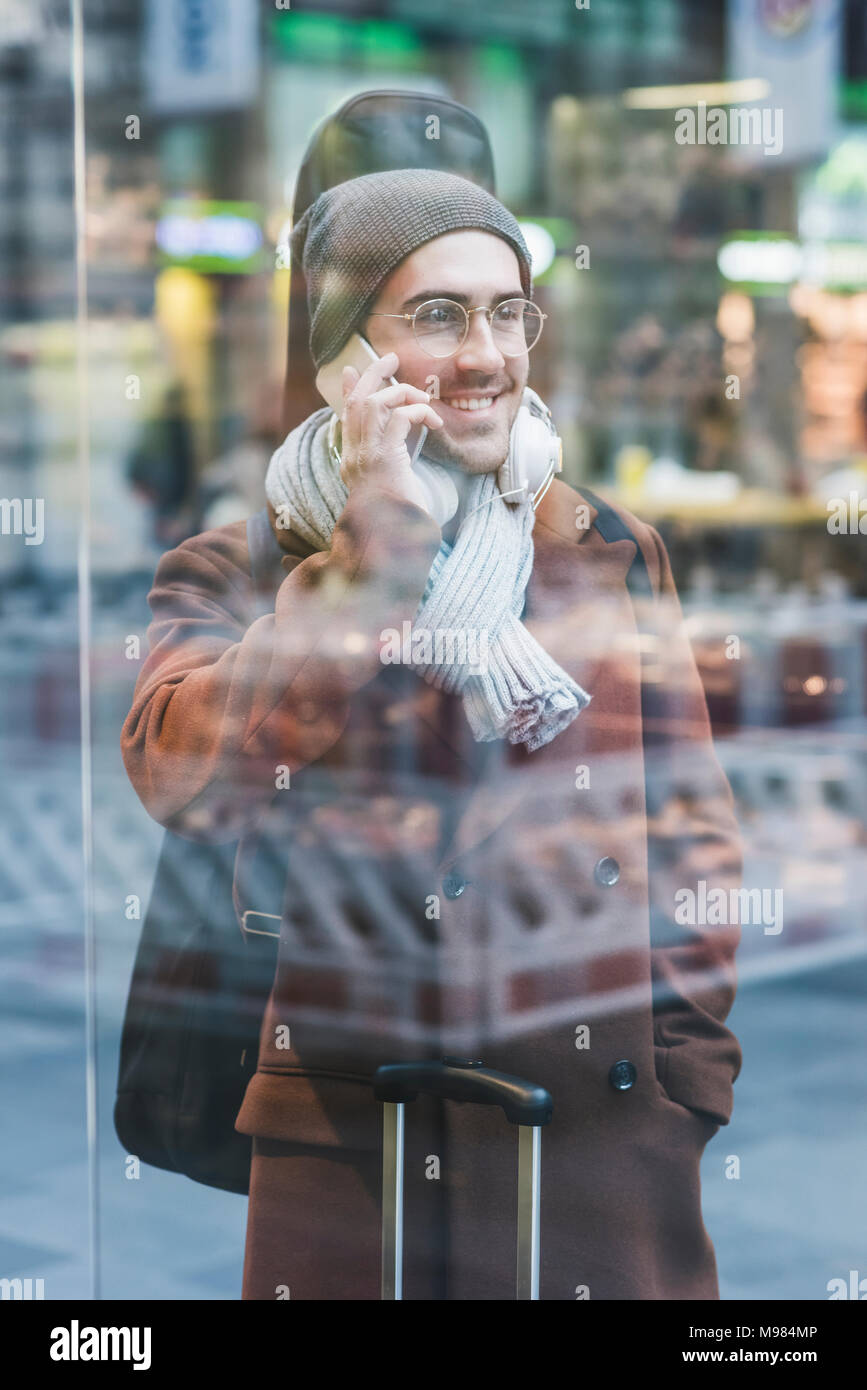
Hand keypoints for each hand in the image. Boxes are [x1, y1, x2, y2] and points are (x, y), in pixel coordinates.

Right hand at [339, 351, 443, 513]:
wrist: (394, 542)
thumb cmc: (399, 520)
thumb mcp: (394, 487)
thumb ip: (393, 463)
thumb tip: (404, 447)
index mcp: (353, 461)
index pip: (345, 416)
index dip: (349, 390)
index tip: (352, 371)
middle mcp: (354, 455)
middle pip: (356, 401)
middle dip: (372, 374)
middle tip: (391, 358)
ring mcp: (366, 456)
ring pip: (374, 402)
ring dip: (400, 392)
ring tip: (423, 399)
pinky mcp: (384, 458)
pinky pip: (399, 418)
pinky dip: (417, 412)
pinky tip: (433, 423)